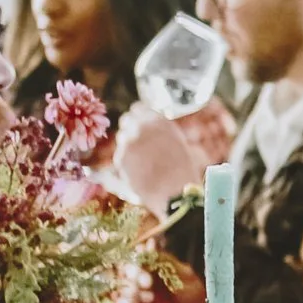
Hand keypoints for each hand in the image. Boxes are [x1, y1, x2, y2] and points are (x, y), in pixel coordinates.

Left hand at [110, 102, 228, 209]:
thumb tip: (149, 129)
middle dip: (131, 130)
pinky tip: (140, 172)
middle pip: (127, 120)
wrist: (175, 194)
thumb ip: (161, 131)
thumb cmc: (182, 171)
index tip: (140, 124)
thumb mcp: (178, 142)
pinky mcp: (120, 158)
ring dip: (129, 146)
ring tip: (144, 162)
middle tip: (139, 144)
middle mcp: (142, 126)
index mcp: (158, 120)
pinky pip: (121, 156)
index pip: (138, 108)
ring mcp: (129, 141)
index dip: (139, 117)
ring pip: (123, 138)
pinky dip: (127, 163)